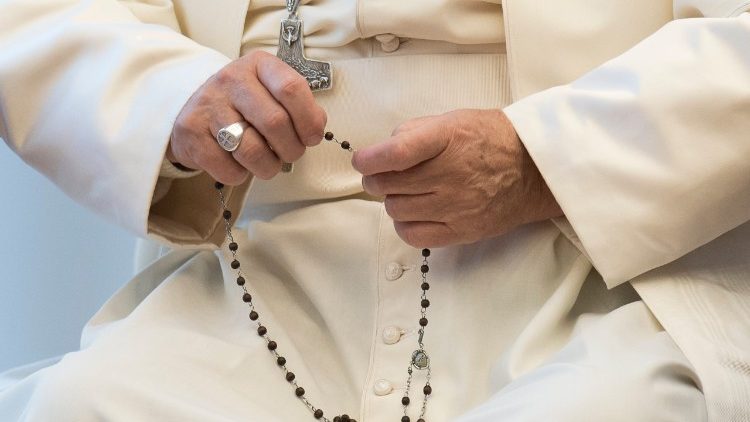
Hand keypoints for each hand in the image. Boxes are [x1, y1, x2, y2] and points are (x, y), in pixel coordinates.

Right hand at [168, 51, 326, 183]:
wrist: (193, 108)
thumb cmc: (244, 104)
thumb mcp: (271, 91)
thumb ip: (298, 105)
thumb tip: (315, 127)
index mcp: (259, 65)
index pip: (291, 88)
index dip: (309, 120)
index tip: (312, 137)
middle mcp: (231, 79)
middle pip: (275, 123)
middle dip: (291, 149)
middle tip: (290, 154)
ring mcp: (208, 105)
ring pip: (252, 151)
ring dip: (268, 167)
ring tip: (267, 163)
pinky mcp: (191, 133)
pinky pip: (228, 168)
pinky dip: (240, 175)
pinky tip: (239, 164)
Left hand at [352, 109, 562, 247]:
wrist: (535, 170)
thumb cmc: (491, 140)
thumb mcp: (453, 119)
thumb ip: (415, 131)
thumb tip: (382, 150)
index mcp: (448, 138)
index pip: (395, 154)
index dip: (369, 160)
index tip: (362, 160)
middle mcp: (451, 173)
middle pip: (389, 184)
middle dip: (376, 179)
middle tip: (382, 175)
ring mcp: (457, 205)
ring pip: (396, 209)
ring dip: (391, 200)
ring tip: (405, 192)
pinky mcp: (462, 230)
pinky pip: (414, 235)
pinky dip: (404, 224)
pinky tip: (412, 212)